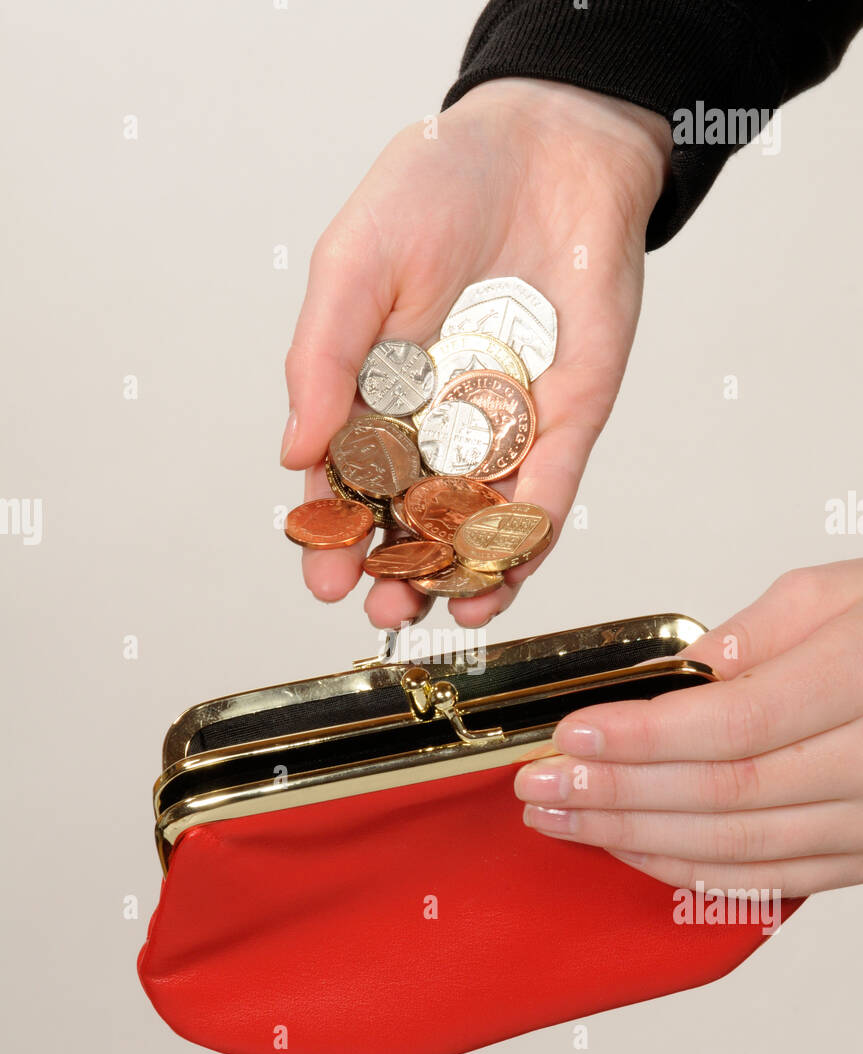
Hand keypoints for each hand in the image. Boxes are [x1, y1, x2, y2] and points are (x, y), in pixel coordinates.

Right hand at [282, 79, 668, 628]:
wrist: (549, 142)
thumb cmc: (437, 186)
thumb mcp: (354, 265)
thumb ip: (323, 358)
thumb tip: (295, 452)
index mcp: (376, 393)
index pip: (350, 483)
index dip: (334, 536)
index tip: (323, 577)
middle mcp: (438, 422)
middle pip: (412, 518)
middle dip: (395, 569)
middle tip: (380, 606)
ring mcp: (505, 427)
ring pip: (481, 522)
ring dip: (459, 573)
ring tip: (442, 606)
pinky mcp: (570, 419)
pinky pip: (549, 491)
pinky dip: (528, 536)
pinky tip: (504, 573)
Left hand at [515, 560, 862, 896]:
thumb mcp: (842, 592)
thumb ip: (760, 633)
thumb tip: (687, 676)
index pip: (736, 722)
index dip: (643, 736)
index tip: (570, 735)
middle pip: (726, 794)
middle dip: (614, 795)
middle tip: (537, 786)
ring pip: (740, 849)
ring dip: (635, 839)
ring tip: (561, 820)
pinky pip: (768, 881)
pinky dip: (688, 872)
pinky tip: (629, 848)